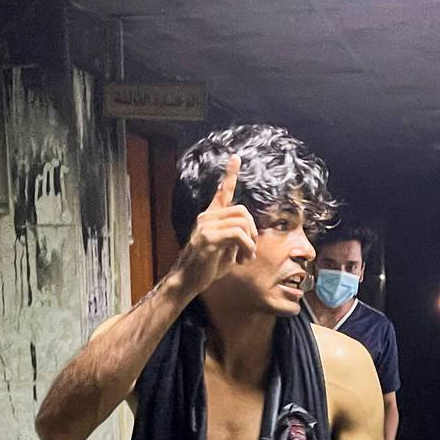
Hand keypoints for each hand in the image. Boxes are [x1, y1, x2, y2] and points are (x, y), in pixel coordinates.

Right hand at [170, 153, 255, 297]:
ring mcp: (206, 227)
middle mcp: (206, 218)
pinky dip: (246, 247)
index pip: (222, 192)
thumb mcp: (225, 249)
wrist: (187, 281)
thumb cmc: (206, 268)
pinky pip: (238, 235)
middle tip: (251, 249)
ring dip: (250, 242)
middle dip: (253, 230)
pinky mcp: (208, 238)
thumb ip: (235, 237)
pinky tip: (241, 259)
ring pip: (242, 222)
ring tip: (245, 256)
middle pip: (242, 211)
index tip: (236, 158)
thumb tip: (251, 235)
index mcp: (210, 218)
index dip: (230, 174)